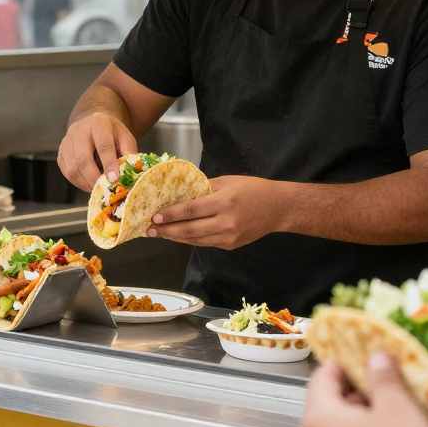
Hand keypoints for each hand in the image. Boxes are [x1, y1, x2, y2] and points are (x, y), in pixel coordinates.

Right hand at [59, 109, 137, 191]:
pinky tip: (88, 184)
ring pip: (72, 168)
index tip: (114, 179)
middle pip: (83, 158)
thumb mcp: (124, 136)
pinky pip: (66, 172)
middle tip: (105, 189)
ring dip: (85, 183)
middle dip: (94, 178)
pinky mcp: (60, 153)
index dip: (108, 164)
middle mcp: (79, 131)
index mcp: (98, 124)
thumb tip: (132, 170)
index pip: (103, 145)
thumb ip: (129, 151)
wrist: (92, 122)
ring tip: (97, 189)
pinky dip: (77, 182)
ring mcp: (66, 142)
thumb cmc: (111, 132)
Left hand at [148, 175, 283, 248]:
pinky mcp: (230, 245)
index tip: (155, 216)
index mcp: (224, 202)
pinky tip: (178, 236)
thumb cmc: (252, 189)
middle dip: (167, 230)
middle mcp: (226, 222)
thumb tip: (180, 193)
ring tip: (159, 234)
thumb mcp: (227, 181)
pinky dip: (190, 240)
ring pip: (195, 240)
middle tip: (149, 229)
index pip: (191, 210)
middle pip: (190, 230)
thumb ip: (204, 188)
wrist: (278, 208)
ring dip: (175, 238)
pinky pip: (205, 243)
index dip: (171, 215)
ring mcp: (229, 236)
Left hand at [301, 356, 427, 426]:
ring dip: (357, 421)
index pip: (322, 377)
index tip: (365, 356)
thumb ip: (384, 377)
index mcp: (317, 419)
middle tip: (385, 388)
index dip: (344, 363)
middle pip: (326, 406)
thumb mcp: (398, 409)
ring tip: (390, 417)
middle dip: (354, 393)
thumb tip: (376, 356)